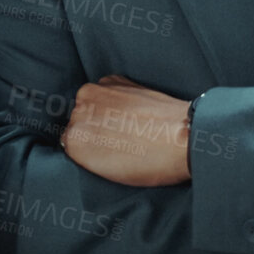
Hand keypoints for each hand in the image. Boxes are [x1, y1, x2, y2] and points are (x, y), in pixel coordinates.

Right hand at [62, 75, 190, 186]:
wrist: (184, 136)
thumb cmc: (152, 162)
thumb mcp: (109, 172)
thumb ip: (87, 154)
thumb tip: (85, 141)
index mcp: (73, 140)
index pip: (69, 142)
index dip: (89, 148)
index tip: (105, 151)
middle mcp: (77, 113)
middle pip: (77, 120)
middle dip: (93, 127)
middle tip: (118, 139)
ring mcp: (94, 93)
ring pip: (89, 104)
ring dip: (102, 111)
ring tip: (128, 125)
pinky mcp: (112, 80)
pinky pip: (104, 90)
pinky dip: (114, 98)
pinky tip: (133, 111)